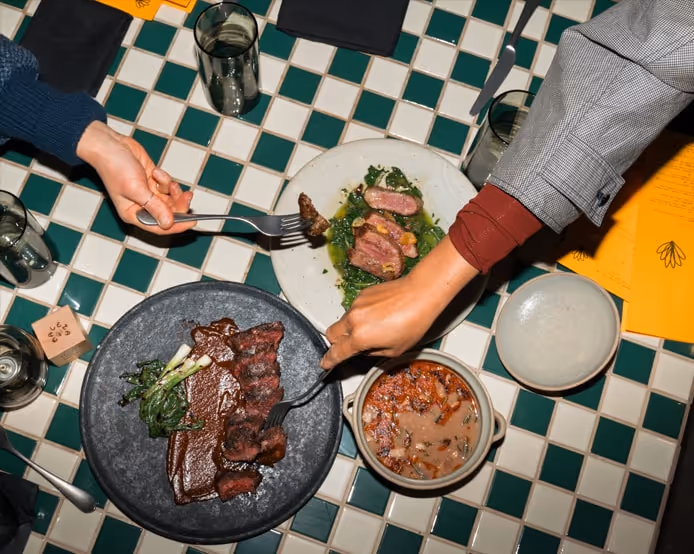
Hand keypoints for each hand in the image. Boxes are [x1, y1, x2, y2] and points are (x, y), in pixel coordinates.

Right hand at [76, 121, 193, 234]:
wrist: (110, 145)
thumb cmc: (114, 167)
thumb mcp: (136, 190)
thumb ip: (154, 207)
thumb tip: (168, 223)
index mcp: (133, 213)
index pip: (159, 227)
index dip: (177, 226)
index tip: (192, 222)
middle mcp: (142, 206)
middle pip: (169, 214)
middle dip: (179, 205)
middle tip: (187, 196)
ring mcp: (148, 193)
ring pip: (171, 200)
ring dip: (173, 190)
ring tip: (166, 180)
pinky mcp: (153, 181)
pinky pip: (167, 186)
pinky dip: (165, 179)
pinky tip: (155, 171)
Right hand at [321, 236, 479, 368]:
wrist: (420, 293)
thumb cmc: (414, 322)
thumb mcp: (395, 350)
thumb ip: (373, 353)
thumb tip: (364, 351)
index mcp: (360, 337)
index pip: (337, 352)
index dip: (329, 360)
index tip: (325, 363)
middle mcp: (354, 320)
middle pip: (331, 334)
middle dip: (336, 342)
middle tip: (349, 346)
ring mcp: (356, 305)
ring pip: (343, 320)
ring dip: (351, 327)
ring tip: (375, 328)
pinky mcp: (362, 294)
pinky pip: (354, 309)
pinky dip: (361, 315)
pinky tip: (379, 315)